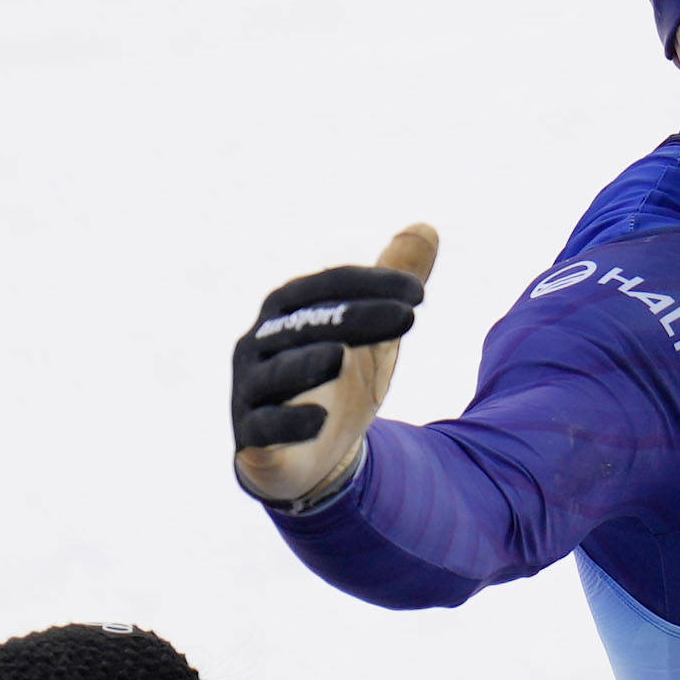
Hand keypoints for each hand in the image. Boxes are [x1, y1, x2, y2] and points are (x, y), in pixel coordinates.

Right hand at [234, 225, 438, 507]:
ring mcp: (251, 391)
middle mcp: (259, 345)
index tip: (420, 292)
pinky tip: (318, 421)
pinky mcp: (252, 437)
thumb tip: (427, 227)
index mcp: (285, 311)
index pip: (324, 287)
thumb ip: (391, 280)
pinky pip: (264, 429)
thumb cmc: (339, 378)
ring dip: (305, 365)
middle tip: (406, 317)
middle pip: (303, 326)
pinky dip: (287, 424)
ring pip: (275, 375)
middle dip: (353, 318)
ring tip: (339, 356)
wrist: (310, 452)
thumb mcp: (372, 330)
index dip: (369, 284)